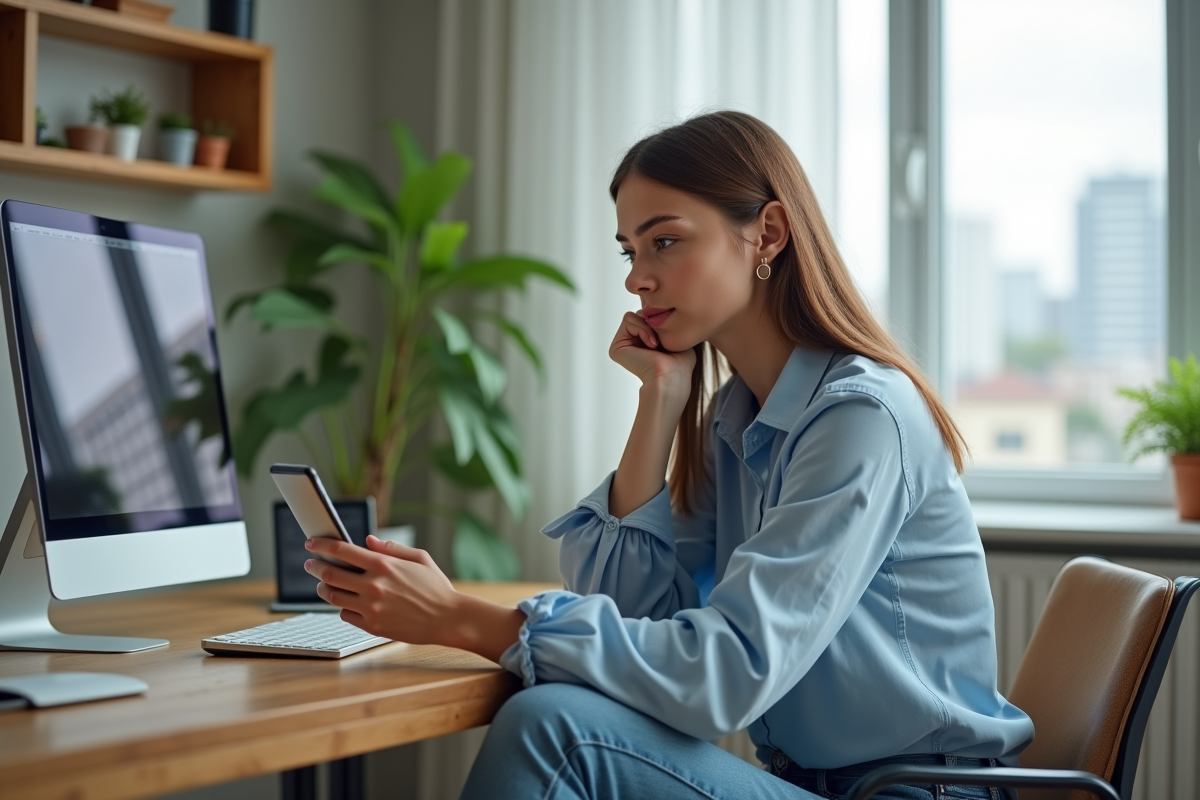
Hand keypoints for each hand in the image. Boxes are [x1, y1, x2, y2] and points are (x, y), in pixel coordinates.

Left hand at [305, 535, 457, 645]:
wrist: (448, 618)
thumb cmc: (436, 587)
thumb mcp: (419, 558)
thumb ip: (391, 548)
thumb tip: (368, 541)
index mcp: (384, 565)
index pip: (342, 550)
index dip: (321, 545)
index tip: (311, 543)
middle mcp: (374, 585)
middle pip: (330, 573)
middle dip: (315, 566)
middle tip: (310, 564)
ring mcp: (371, 607)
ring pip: (333, 596)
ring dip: (323, 588)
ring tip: (323, 584)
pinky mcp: (372, 626)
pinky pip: (345, 614)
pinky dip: (342, 607)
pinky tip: (347, 602)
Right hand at [608, 310, 695, 402]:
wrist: (671, 376)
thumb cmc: (680, 362)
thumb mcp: (676, 334)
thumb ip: (665, 320)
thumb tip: (656, 305)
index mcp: (644, 341)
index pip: (649, 316)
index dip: (660, 320)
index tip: (668, 337)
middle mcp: (632, 342)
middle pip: (641, 313)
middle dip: (654, 322)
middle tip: (661, 342)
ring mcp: (623, 345)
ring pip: (634, 315)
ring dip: (648, 327)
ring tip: (656, 345)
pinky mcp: (616, 347)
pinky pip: (628, 319)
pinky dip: (642, 329)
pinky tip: (650, 345)